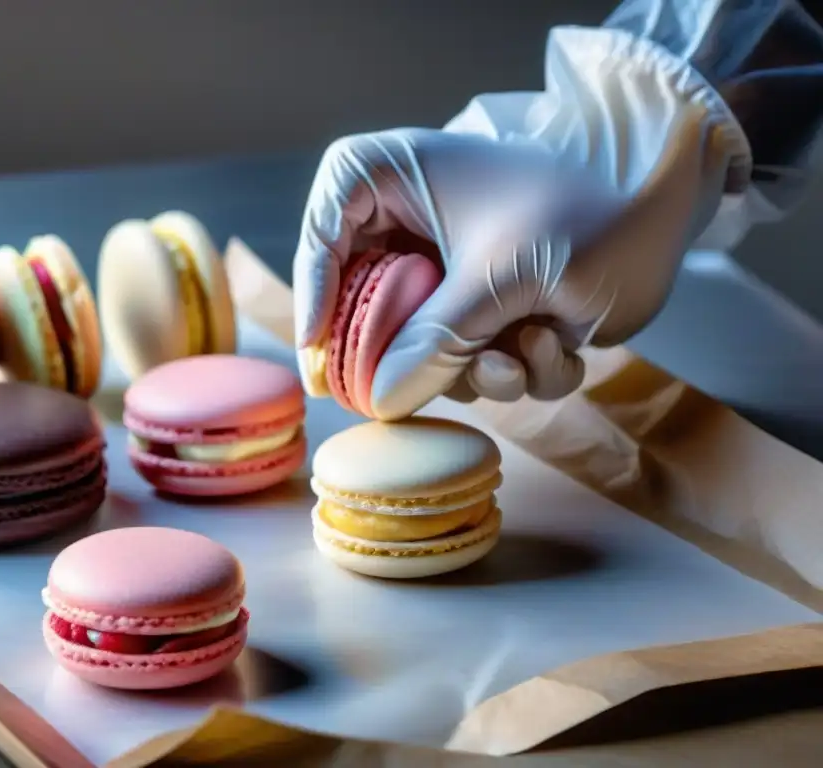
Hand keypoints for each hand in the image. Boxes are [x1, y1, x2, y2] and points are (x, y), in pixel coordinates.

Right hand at [294, 110, 724, 420]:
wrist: (671, 219)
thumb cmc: (587, 218)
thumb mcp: (503, 277)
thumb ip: (435, 341)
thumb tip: (377, 402)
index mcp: (401, 179)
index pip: (325, 225)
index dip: (314, 286)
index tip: (321, 345)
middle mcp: (416, 223)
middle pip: (364, 298)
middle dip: (410, 350)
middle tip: (417, 385)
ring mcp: (451, 270)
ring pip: (422, 342)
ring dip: (476, 366)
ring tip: (526, 351)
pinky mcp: (486, 307)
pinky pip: (472, 355)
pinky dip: (516, 366)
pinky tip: (558, 343)